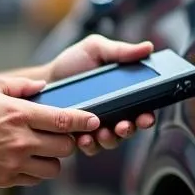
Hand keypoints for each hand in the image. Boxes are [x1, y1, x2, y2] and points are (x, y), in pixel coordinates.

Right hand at [0, 75, 98, 187]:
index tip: (95, 120)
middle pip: (65, 147)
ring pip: (54, 168)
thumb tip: (42, 86)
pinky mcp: (5, 178)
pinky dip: (36, 172)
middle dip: (68, 141)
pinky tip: (27, 161)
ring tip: (43, 150)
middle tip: (59, 136)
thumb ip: (19, 85)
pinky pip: (35, 179)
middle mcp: (21, 140)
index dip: (85, 121)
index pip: (64, 120)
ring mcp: (14, 162)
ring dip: (54, 160)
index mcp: (19, 114)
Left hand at [46, 34, 157, 156]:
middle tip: (124, 126)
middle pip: (130, 128)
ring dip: (110, 139)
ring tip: (103, 133)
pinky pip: (89, 147)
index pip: (142, 109)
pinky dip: (89, 145)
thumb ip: (121, 50)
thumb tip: (148, 47)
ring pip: (111, 141)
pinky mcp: (80, 136)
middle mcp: (114, 114)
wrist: (45, 78)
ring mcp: (97, 127)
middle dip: (130, 130)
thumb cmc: (73, 62)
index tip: (147, 117)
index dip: (147, 116)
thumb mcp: (96, 49)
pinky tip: (83, 138)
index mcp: (123, 94)